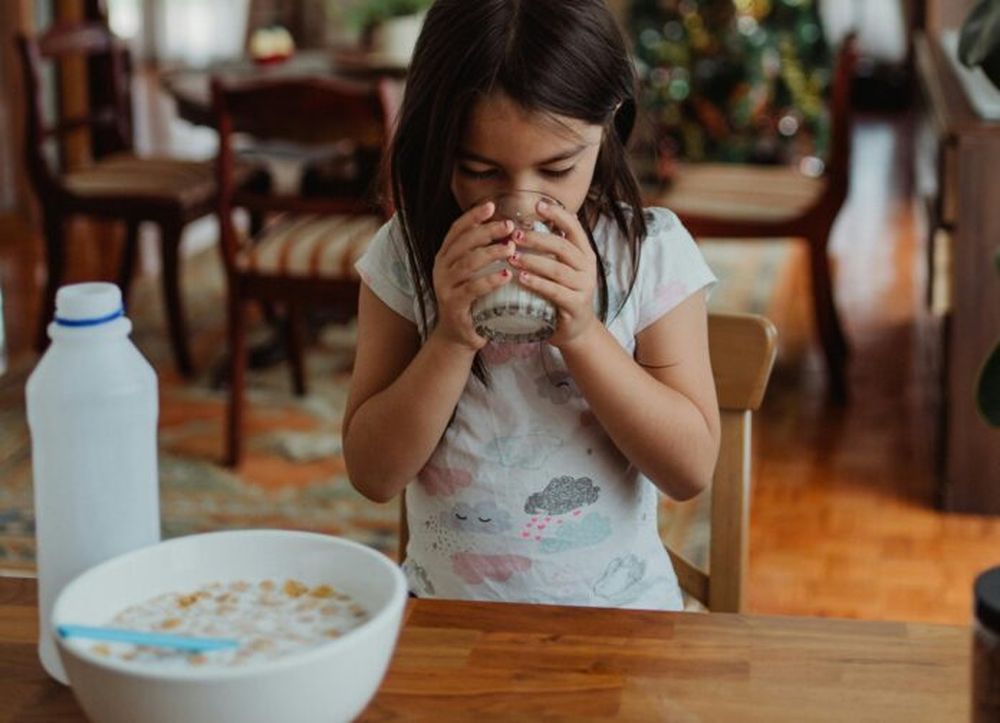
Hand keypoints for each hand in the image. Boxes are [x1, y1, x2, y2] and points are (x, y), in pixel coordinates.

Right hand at [431, 201, 516, 350]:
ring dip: (491, 253)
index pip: (456, 230)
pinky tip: (506, 275)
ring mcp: (445, 287)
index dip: (473, 216)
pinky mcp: (454, 305)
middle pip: (464, 243)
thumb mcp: (474, 273)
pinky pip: (472, 289)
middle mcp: (441, 268)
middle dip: (487, 231)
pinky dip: (490, 280)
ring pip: (468, 263)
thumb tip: (511, 230)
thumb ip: (483, 253)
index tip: (492, 205)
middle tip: (509, 226)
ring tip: (511, 249)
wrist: (459, 335)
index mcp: (446, 256)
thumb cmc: (473, 300)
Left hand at [508, 199, 598, 347]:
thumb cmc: (562, 294)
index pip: (574, 228)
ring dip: (533, 260)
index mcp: (584, 253)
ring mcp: (584, 287)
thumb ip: (553, 247)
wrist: (575, 329)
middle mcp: (587, 268)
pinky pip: (555, 291)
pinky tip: (520, 278)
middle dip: (537, 238)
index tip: (538, 205)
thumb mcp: (561, 267)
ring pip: (557, 269)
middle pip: (563, 246)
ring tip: (512, 256)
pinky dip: (537, 283)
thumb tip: (535, 216)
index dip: (557, 214)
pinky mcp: (576, 305)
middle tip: (514, 234)